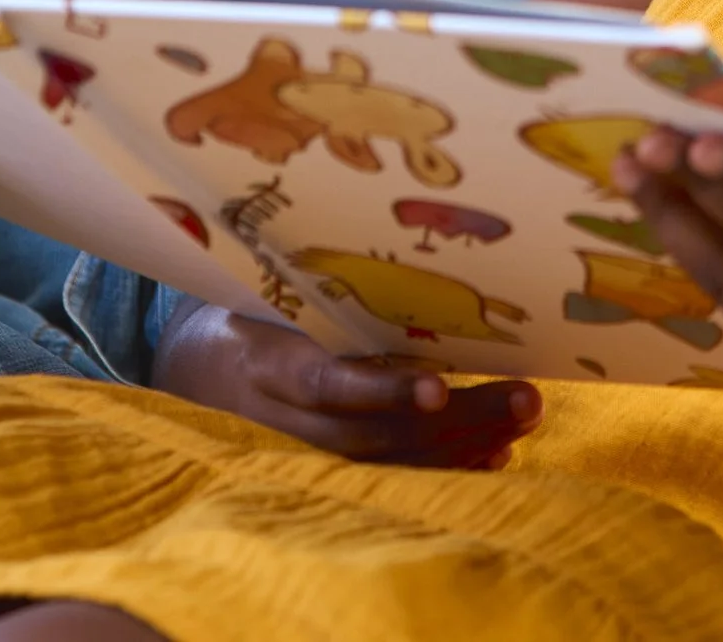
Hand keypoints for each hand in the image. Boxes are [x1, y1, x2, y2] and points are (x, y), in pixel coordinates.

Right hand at [153, 304, 538, 466]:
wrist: (195, 369)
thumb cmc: (245, 310)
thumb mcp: (264, 292)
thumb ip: (317, 288)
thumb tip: (385, 248)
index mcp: (269, 369)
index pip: (329, 387)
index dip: (382, 392)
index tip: (434, 387)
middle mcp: (289, 425)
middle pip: (380, 434)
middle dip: (458, 420)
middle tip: (527, 398)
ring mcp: (308, 454)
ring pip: (393, 461)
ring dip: (466, 442)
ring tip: (525, 414)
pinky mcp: (328, 468)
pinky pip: (391, 475)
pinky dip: (445, 465)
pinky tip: (497, 453)